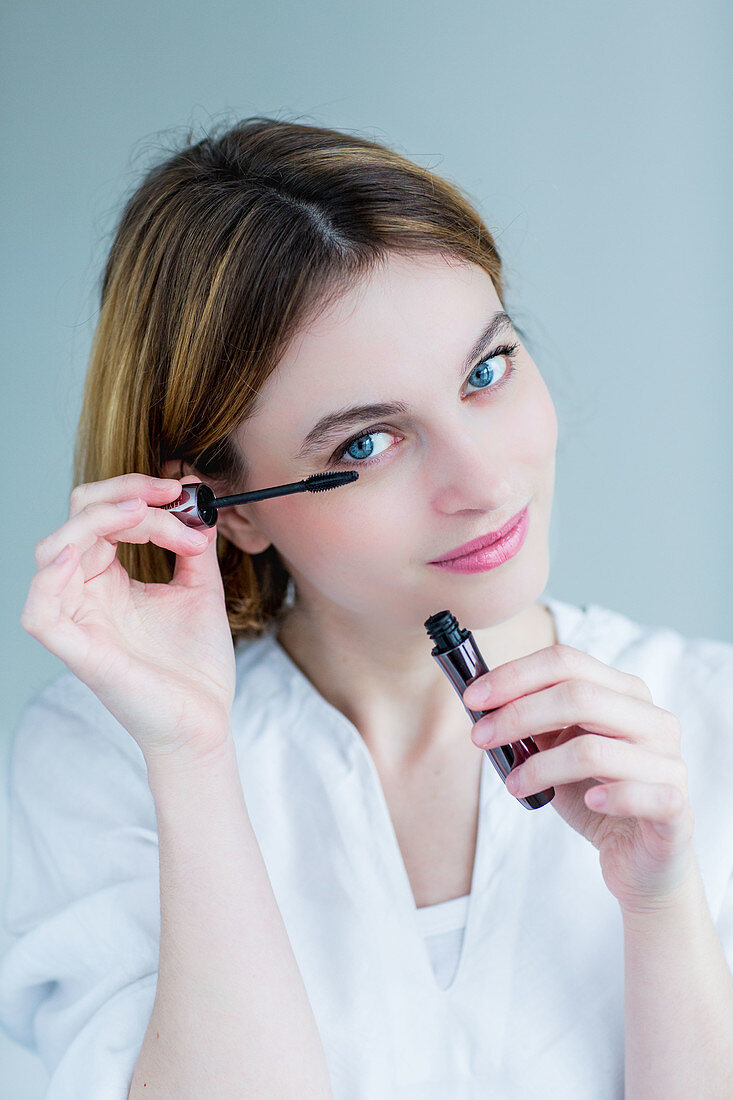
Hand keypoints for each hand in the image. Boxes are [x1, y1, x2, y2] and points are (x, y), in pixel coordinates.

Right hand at [21, 473, 235, 763]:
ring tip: (141, 512)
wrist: (205, 720)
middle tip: (168, 494)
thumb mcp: (200, 590)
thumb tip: (197, 504)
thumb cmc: (196, 665)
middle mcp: (87, 594)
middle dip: (122, 493)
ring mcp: (79, 621)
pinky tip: (78, 555)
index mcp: (109, 579)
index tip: (184, 494)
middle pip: (76, 518)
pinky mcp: (78, 651)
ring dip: (96, 519)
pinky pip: (41, 612)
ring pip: (52, 550)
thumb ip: (193, 546)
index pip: (103, 513)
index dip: (140, 493)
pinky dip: (50, 578)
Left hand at [463, 644, 695, 910]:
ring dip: (540, 767)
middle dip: (518, 714)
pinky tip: (585, 802)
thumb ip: (530, 723)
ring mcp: (669, 762)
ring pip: (594, 750)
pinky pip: (638, 793)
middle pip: (579, 696)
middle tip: (480, 737)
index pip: (567, 662)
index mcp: (625, 694)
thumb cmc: (594, 796)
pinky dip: (606, 797)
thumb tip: (479, 700)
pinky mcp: (676, 807)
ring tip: (514, 785)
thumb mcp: (556, 752)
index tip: (473, 698)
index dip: (515, 675)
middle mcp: (653, 720)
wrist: (640, 860)